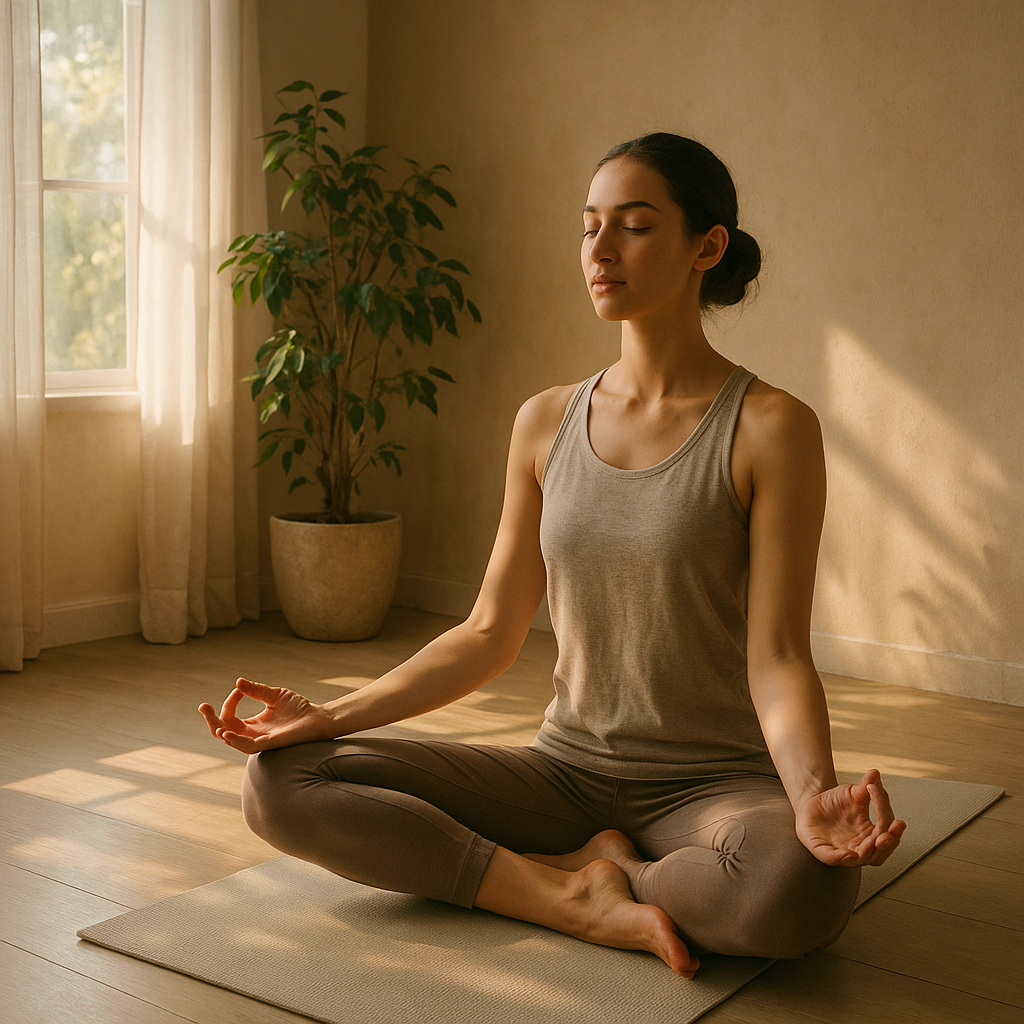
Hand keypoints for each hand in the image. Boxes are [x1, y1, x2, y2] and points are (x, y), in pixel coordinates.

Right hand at [198, 677, 334, 753]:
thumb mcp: (274, 695)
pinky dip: (235, 740)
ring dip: (219, 730)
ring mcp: (260, 740)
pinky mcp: (269, 744)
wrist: (319, 718)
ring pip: (232, 741)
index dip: (230, 702)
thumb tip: (238, 682)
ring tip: (213, 719)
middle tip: (204, 706)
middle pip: (223, 732)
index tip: (239, 690)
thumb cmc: (299, 709)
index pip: (230, 717)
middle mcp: (253, 735)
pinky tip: (226, 732)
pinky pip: (247, 746)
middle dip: (211, 720)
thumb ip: (256, 691)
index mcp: (252, 725)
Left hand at [796, 769, 906, 866]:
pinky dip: (842, 858)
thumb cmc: (835, 803)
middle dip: (889, 841)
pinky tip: (850, 854)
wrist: (811, 805)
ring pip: (863, 858)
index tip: (875, 789)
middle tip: (893, 829)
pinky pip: (835, 859)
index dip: (884, 809)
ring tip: (876, 840)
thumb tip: (875, 773)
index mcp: (871, 832)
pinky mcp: (824, 852)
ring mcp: (844, 851)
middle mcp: (862, 845)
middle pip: (881, 850)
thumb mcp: (852, 793)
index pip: (886, 826)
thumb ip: (865, 786)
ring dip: (871, 851)